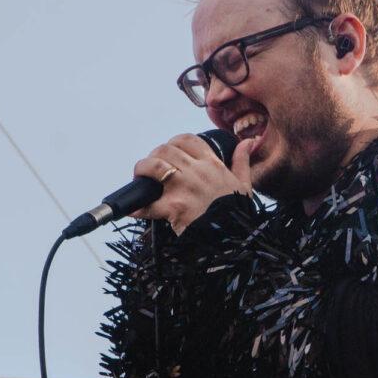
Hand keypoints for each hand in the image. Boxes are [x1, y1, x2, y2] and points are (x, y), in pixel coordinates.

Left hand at [132, 134, 255, 234]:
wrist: (235, 238)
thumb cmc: (238, 213)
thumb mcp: (245, 185)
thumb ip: (242, 161)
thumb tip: (246, 143)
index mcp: (212, 165)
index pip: (187, 140)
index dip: (174, 142)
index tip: (170, 152)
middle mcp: (196, 172)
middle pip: (165, 150)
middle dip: (154, 156)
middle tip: (151, 168)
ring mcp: (183, 188)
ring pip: (154, 166)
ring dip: (142, 170)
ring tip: (140, 180)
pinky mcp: (173, 207)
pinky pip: (148, 205)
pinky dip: (136, 207)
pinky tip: (131, 209)